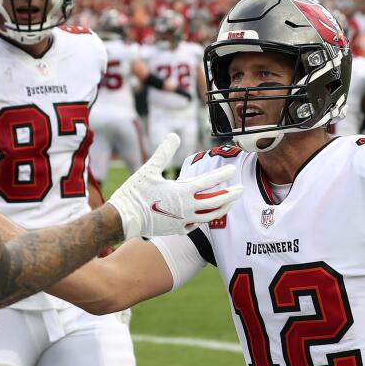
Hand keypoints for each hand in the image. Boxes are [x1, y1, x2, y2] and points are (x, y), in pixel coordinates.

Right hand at [107, 134, 243, 238]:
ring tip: (230, 203)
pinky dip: (205, 219)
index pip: (208, 182)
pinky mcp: (177, 230)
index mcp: (182, 192)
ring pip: (210, 216)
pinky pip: (197, 225)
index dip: (222, 175)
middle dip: (230, 195)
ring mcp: (183, 221)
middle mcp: (187, 208)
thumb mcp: (149, 169)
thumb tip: (174, 135)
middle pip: (216, 202)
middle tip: (241, 189)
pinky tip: (208, 216)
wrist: (124, 218)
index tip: (232, 170)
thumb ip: (164, 152)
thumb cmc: (135, 193)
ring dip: (222, 209)